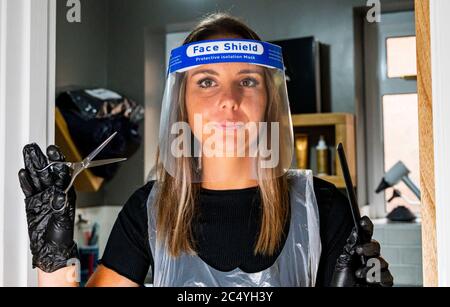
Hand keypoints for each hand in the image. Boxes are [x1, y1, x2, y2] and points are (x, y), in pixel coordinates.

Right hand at [18, 144, 77, 272]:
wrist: (50, 249)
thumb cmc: (61, 236)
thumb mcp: (63, 221)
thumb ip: (60, 207)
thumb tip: (58, 195)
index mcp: (66, 194)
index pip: (62, 173)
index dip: (57, 161)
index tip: (54, 151)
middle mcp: (54, 193)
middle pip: (47, 172)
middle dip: (41, 159)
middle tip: (35, 147)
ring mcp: (42, 197)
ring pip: (36, 177)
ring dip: (32, 165)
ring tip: (28, 153)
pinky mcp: (32, 203)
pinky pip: (28, 189)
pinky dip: (25, 181)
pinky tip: (23, 172)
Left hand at [330, 216, 393, 286]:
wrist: (343, 293)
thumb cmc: (342, 281)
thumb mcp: (343, 261)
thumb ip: (350, 246)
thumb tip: (355, 231)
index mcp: (359, 250)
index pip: (365, 235)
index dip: (366, 227)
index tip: (363, 221)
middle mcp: (370, 258)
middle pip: (376, 246)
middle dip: (368, 247)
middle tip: (359, 251)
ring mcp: (377, 270)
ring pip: (383, 261)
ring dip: (371, 267)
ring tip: (359, 274)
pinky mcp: (383, 282)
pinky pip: (388, 277)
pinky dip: (379, 277)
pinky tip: (370, 280)